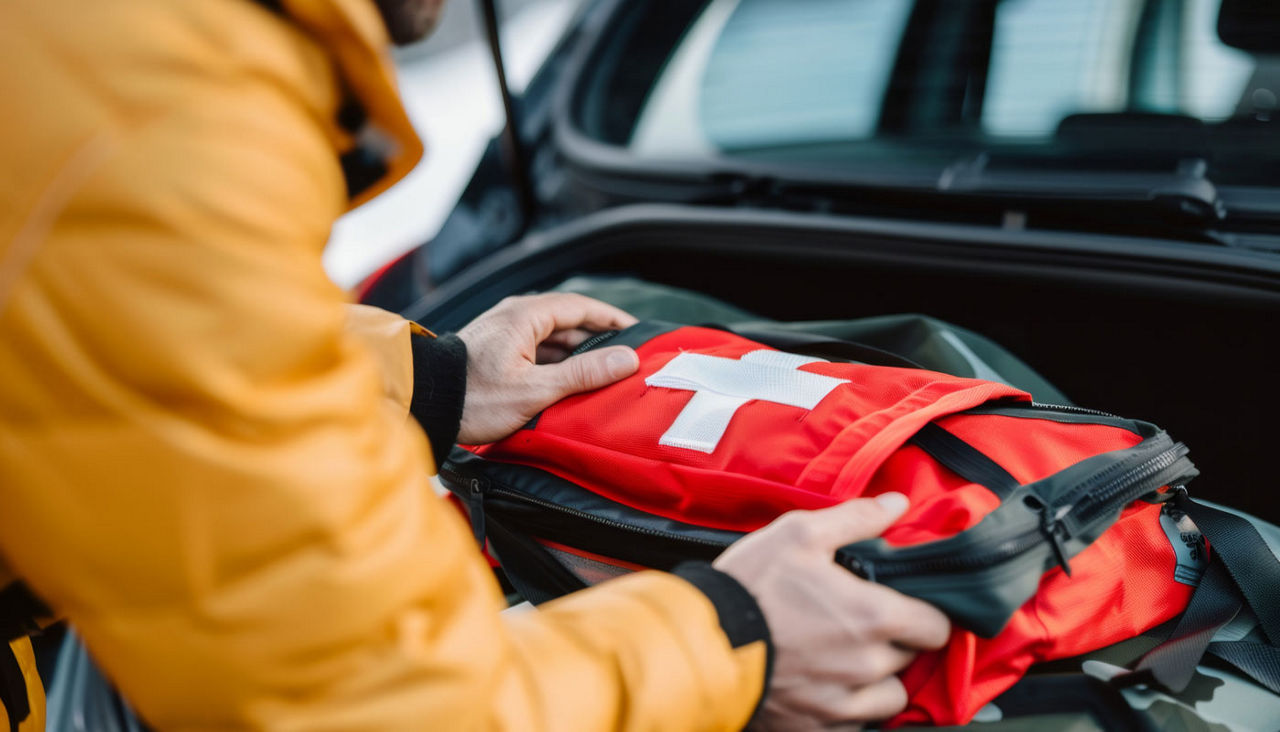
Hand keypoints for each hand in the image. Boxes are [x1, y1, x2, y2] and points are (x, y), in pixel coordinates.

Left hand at [455, 293, 639, 443]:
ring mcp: (503, 332)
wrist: (424, 405)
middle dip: (598, 337)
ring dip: (577, 352)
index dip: (612, 319)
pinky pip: (537, 348)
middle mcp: (514, 316)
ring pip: (552, 336)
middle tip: (626, 355)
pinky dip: (557, 361)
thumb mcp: (534, 390)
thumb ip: (582, 373)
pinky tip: (569, 381)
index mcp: (525, 316)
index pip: (581, 307)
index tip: (638, 331)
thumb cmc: (472, 398)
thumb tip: (626, 359)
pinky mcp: (495, 350)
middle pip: (568, 320)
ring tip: (603, 372)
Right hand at [714, 494, 950, 730]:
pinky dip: (846, 709)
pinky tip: (823, 686)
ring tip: (848, 659)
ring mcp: (842, 704)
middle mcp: (867, 666)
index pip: (937, 627)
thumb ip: (856, 518)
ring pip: (888, 698)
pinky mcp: (816, 728)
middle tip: (863, 624)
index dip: (926, 614)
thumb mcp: (799, 534)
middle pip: (911, 660)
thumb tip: (898, 503)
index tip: (907, 607)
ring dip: (877, 680)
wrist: (701, 644)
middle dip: (894, 642)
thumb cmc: (750, 586)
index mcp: (873, 616)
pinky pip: (853, 725)